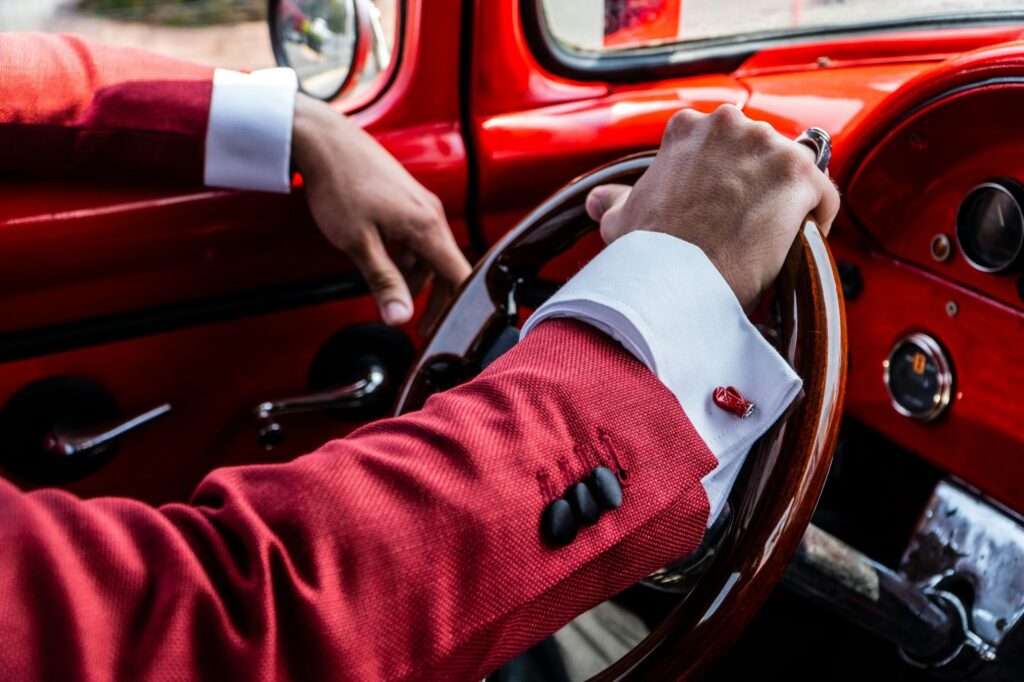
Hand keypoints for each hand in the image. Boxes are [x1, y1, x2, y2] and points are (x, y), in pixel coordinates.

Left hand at [291, 94, 471, 325]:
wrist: (323, 140)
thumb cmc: (339, 185)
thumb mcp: (358, 243)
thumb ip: (384, 282)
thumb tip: (400, 316)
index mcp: (427, 226)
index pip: (461, 277)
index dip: (454, 309)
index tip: (440, 331)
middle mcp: (431, 214)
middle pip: (449, 268)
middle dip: (436, 300)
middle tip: (419, 326)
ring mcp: (421, 205)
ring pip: (431, 254)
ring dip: (416, 279)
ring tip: (392, 294)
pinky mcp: (407, 200)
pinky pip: (418, 238)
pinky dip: (408, 259)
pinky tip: (385, 264)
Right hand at [584, 105, 839, 308]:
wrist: (674, 280)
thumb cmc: (648, 251)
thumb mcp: (621, 218)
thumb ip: (615, 200)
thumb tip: (598, 201)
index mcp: (687, 127)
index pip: (722, 144)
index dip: (724, 179)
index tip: (721, 206)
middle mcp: (731, 124)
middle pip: (761, 151)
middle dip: (758, 185)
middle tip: (744, 226)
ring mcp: (769, 146)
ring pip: (794, 172)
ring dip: (787, 201)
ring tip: (770, 240)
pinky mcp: (801, 175)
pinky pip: (823, 197)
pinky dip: (816, 221)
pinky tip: (796, 246)